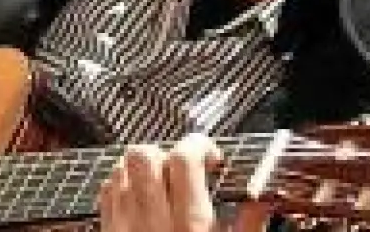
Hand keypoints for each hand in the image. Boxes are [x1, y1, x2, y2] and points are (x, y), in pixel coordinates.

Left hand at [98, 133, 270, 231]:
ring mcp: (122, 225)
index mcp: (189, 224)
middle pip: (144, 155)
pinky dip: (124, 184)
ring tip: (165, 182)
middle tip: (185, 168)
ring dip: (144, 167)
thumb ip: (247, 224)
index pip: (183, 158)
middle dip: (167, 151)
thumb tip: (263, 199)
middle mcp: (151, 220)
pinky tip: (142, 197)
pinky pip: (107, 190)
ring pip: (122, 167)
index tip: (211, 156)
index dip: (199, 145)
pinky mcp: (107, 230)